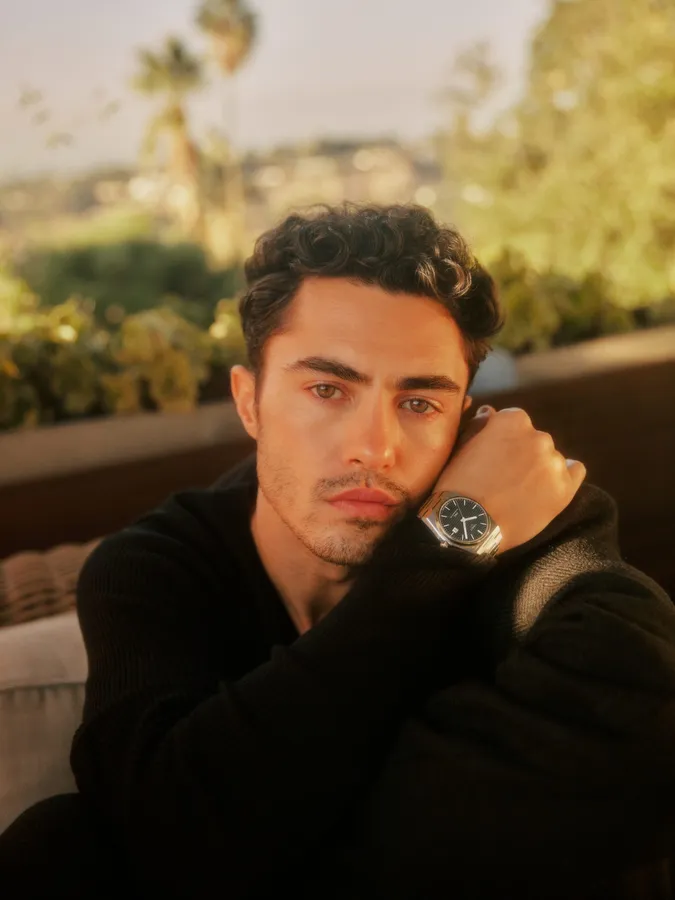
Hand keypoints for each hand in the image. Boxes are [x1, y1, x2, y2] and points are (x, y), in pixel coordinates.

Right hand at [433, 406, 586, 552]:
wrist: (469, 524)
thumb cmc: (458, 483)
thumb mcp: (461, 446)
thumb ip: (479, 424)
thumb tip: (490, 412)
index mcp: (513, 420)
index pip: (514, 420)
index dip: (503, 439)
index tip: (494, 455)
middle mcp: (539, 436)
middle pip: (535, 439)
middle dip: (523, 453)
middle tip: (505, 475)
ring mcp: (554, 462)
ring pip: (551, 458)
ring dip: (539, 468)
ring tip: (521, 490)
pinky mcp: (565, 488)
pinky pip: (575, 471)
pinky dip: (564, 476)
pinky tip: (548, 487)